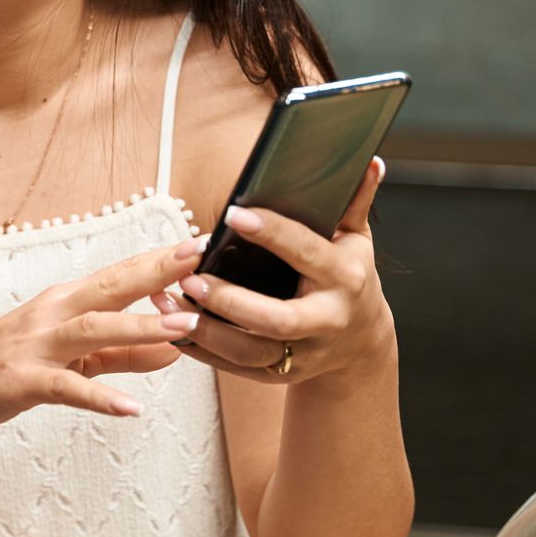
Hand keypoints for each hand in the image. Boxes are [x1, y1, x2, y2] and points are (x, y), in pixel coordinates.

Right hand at [0, 238, 207, 436]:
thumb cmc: (6, 364)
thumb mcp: (69, 356)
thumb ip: (121, 353)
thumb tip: (174, 347)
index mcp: (65, 301)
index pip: (120, 274)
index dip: (159, 259)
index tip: (200, 244)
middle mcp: (52, 314)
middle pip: (111, 288)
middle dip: (157, 272)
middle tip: (200, 260)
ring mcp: (36, 346)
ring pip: (93, 331)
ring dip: (139, 328)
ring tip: (183, 328)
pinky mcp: (23, 381)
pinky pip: (66, 388)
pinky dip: (99, 397)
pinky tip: (130, 408)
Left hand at [153, 157, 392, 386]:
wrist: (362, 343)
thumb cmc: (349, 278)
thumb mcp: (356, 240)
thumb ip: (354, 202)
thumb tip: (368, 162)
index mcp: (344, 278)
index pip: (306, 252)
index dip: (272, 233)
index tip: (234, 215)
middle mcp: (326, 320)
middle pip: (276, 319)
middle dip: (231, 301)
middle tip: (190, 278)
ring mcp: (304, 353)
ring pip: (250, 351)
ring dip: (205, 331)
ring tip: (167, 304)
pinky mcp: (281, 374)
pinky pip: (235, 368)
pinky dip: (202, 352)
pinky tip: (172, 328)